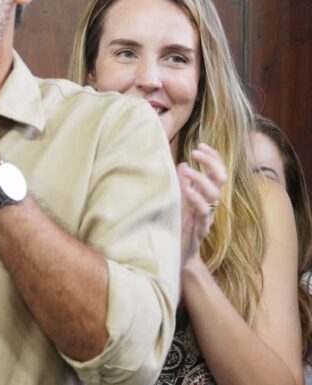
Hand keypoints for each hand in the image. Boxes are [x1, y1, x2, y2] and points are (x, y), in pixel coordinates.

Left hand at [178, 143, 225, 265]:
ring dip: (200, 178)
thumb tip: (182, 164)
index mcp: (207, 196)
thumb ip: (183, 185)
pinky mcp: (200, 228)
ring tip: (186, 168)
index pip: (217, 172)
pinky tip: (186, 190)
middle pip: (221, 179)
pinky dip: (195, 198)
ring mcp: (207, 216)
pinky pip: (203, 211)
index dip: (213, 157)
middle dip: (211, 162)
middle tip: (195, 151)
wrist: (180, 256)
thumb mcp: (181, 202)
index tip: (202, 144)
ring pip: (214, 194)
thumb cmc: (179, 227)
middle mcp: (210, 204)